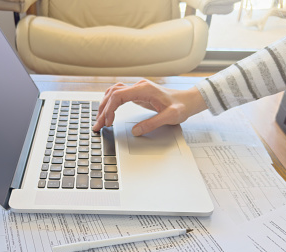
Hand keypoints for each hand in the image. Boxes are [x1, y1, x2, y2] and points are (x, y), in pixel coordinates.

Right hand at [92, 79, 207, 135]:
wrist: (188, 101)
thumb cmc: (181, 106)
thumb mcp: (169, 117)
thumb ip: (152, 124)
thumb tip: (135, 131)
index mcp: (144, 89)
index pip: (118, 95)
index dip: (110, 109)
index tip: (108, 122)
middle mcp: (138, 86)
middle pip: (112, 94)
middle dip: (103, 110)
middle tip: (97, 126)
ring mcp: (137, 89)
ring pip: (113, 93)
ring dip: (104, 106)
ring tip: (99, 121)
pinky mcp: (137, 94)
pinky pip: (118, 96)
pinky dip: (110, 104)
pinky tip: (107, 113)